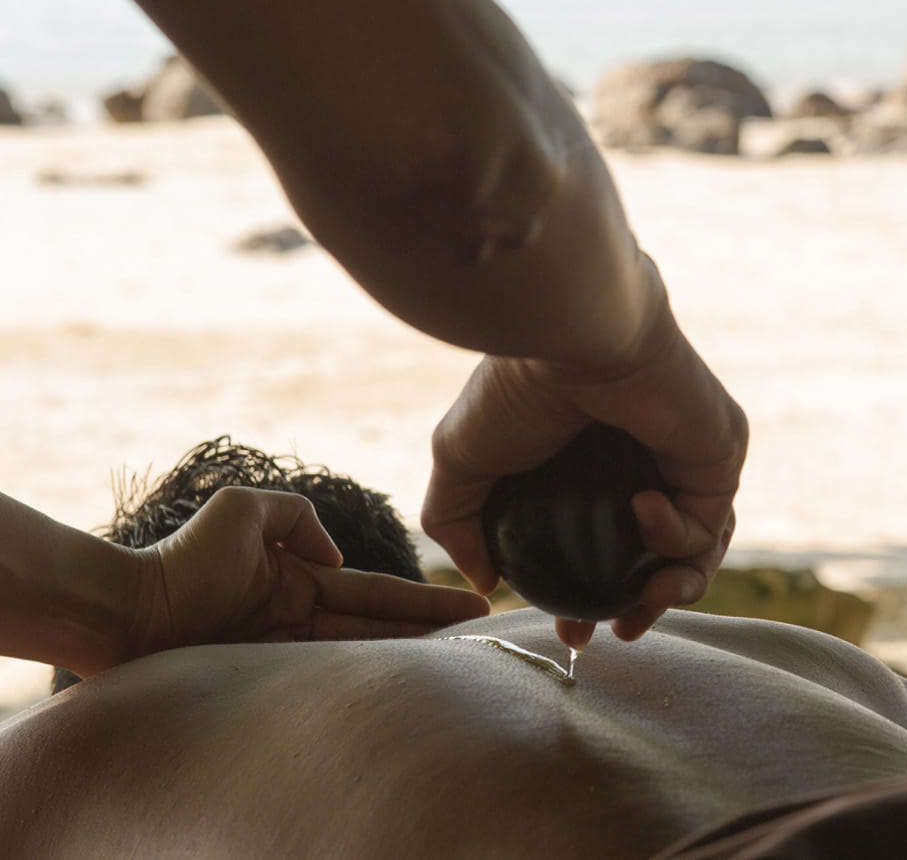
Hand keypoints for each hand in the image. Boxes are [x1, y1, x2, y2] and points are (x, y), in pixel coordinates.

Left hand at [132, 486, 489, 656]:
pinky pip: (328, 678)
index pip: (376, 593)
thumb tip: (333, 556)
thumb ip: (296, 516)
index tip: (473, 604)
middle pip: (381, 628)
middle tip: (487, 638)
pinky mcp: (270, 679)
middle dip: (432, 632)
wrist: (127, 610)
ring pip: (361, 655)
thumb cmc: (180, 558)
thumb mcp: (243, 509)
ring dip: (410, 658)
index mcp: (302, 580)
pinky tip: (401, 687)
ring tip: (461, 661)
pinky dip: (365, 682)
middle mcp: (302, 619)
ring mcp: (287, 652)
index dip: (425, 600)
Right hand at [421, 301, 746, 648]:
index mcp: (587, 469)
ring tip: (640, 602)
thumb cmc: (515, 388)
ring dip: (671, 590)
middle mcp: (640, 465)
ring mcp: (685, 460)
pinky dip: (677, 534)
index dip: (587, 599)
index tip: (570, 632)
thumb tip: (485, 582)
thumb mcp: (463, 461)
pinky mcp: (721, 454)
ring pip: (695, 552)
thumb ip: (460, 521)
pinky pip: (709, 522)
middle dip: (636, 608)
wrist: (572, 337)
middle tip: (607, 633)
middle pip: (653, 560)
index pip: (599, 549)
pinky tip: (643, 507)